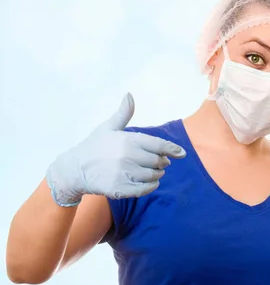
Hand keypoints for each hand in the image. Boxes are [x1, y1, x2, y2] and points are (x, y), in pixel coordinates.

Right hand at [46, 93, 186, 206]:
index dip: (173, 149)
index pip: (159, 145)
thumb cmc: (94, 146)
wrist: (73, 169)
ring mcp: (125, 173)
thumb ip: (123, 113)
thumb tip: (129, 94)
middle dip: (163, 162)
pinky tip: (151, 182)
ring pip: (154, 175)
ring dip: (157, 174)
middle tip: (159, 162)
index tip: (182, 153)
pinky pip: (145, 189)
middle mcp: (128, 156)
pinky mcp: (121, 189)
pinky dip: (152, 186)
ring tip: (153, 171)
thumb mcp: (108, 127)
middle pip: (159, 161)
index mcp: (129, 140)